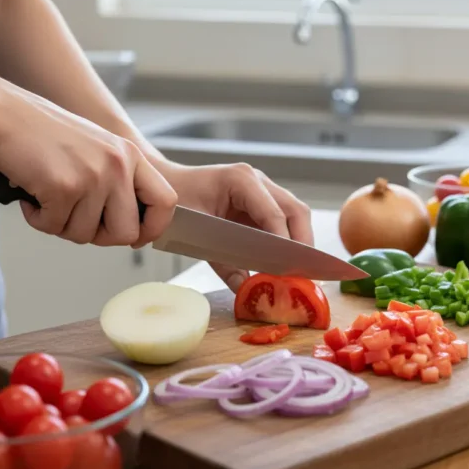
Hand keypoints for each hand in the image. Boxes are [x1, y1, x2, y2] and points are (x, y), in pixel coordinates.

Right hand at [0, 83, 176, 246]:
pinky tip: (32, 196)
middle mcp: (118, 165)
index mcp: (131, 156)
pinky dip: (39, 219)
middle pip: (127, 233)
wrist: (2, 114)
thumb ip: (118, 182)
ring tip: (48, 197)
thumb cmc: (44, 134)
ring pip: (86, 235)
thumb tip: (132, 229)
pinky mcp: (63, 187)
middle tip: (76, 219)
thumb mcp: (98, 149)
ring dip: (62, 225)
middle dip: (99, 236)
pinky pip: (54, 227)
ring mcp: (93, 176)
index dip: (153, 227)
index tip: (136, 237)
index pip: (166, 202)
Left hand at [160, 162, 313, 291]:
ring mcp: (263, 189)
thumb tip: (244, 288)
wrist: (166, 185)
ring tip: (296, 269)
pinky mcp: (262, 201)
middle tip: (301, 272)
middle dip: (302, 242)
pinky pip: (285, 219)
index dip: (284, 243)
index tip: (289, 268)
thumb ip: (222, 262)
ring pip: (296, 214)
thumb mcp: (196, 234)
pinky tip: (284, 261)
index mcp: (240, 180)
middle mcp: (257, 181)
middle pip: (295, 210)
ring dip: (299, 241)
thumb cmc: (178, 203)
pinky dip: (289, 239)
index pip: (274, 213)